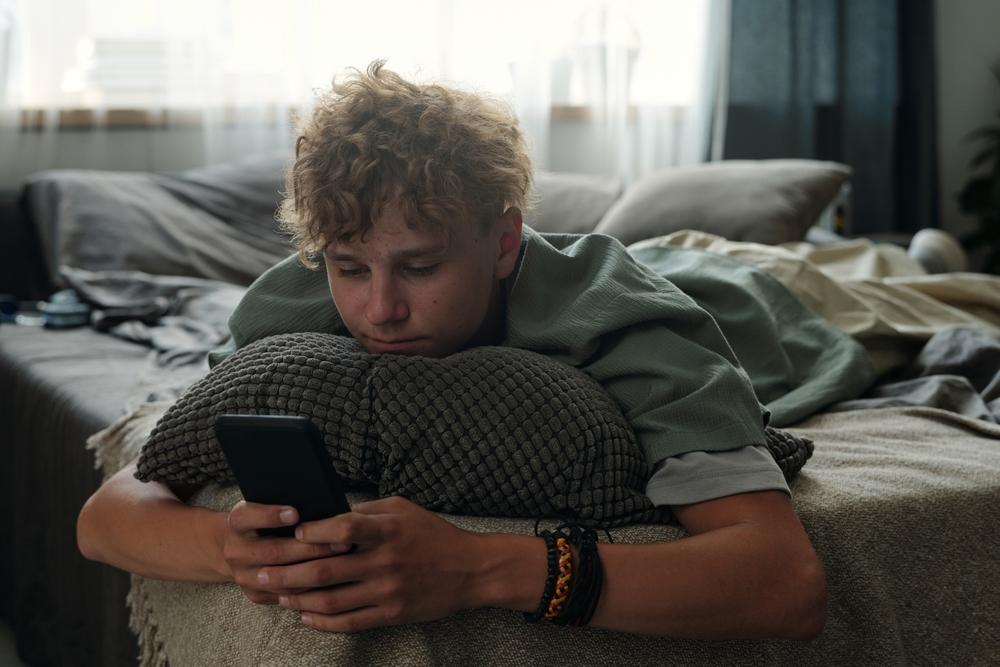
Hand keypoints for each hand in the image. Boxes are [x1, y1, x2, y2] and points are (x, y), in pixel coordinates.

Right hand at [221, 501, 343, 604]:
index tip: (295, 513)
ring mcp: (243, 576)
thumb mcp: (263, 505)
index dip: (271, 516)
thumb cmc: (262, 521)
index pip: (248, 517)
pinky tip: (334, 580)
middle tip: (341, 542)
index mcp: (237, 523)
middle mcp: (236, 551)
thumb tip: (319, 503)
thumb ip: (283, 503)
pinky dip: (310, 589)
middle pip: (273, 552)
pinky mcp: (255, 594)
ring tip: (343, 561)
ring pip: (282, 578)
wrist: (234, 548)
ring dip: (315, 570)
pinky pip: (286, 596)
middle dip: (310, 548)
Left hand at [259, 496, 483, 632]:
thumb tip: (329, 513)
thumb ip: (366, 512)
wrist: (471, 570)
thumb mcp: (403, 509)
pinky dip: (322, 622)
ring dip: (298, 599)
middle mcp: (384, 562)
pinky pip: (349, 623)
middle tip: (261, 571)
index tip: (291, 534)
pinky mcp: (392, 615)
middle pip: (324, 571)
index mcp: (386, 531)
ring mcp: (387, 592)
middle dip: (287, 573)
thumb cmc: (433, 534)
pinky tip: (305, 616)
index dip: (311, 533)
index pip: (340, 530)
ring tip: (278, 594)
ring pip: (331, 601)